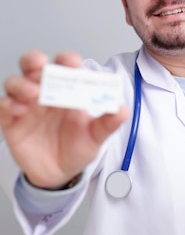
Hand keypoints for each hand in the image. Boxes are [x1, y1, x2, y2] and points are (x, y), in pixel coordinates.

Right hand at [0, 50, 129, 188]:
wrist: (60, 174)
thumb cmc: (77, 148)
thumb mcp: (95, 137)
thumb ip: (107, 123)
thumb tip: (123, 111)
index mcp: (67, 90)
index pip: (64, 66)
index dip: (66, 60)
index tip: (72, 62)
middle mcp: (44, 92)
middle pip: (33, 66)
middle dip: (35, 61)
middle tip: (41, 65)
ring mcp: (26, 105)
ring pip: (15, 83)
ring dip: (21, 84)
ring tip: (33, 93)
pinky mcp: (11, 121)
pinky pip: (3, 106)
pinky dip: (7, 104)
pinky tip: (17, 110)